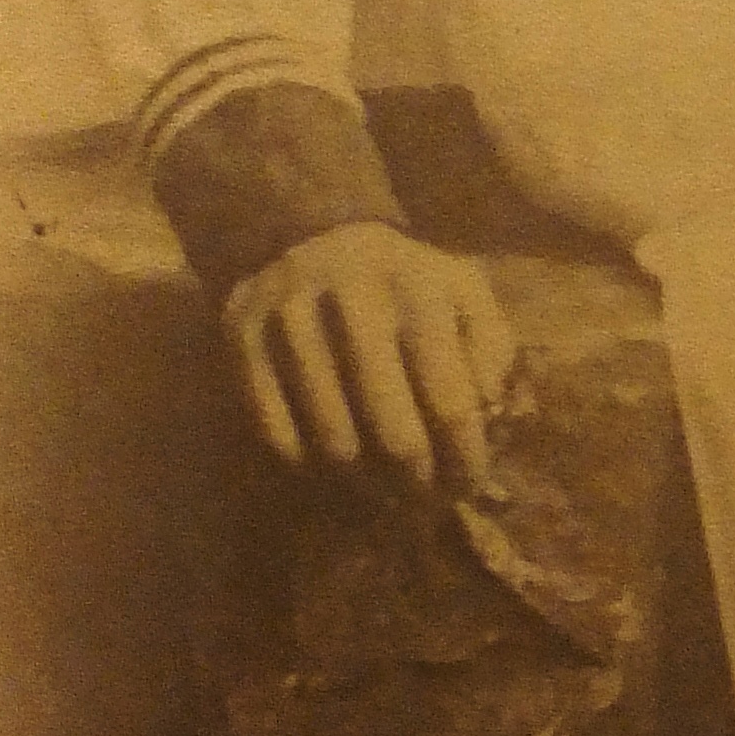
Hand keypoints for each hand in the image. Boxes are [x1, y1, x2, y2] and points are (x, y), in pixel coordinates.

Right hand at [223, 221, 520, 492]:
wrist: (307, 234)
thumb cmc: (403, 280)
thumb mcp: (463, 292)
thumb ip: (491, 349)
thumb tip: (489, 417)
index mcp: (419, 291)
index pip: (451, 403)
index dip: (465, 458)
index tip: (469, 485)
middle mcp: (352, 304)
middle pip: (393, 436)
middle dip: (418, 484)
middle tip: (427, 501)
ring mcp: (290, 324)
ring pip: (334, 446)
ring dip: (366, 486)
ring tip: (385, 492)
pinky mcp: (243, 343)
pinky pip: (278, 438)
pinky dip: (310, 467)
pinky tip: (335, 468)